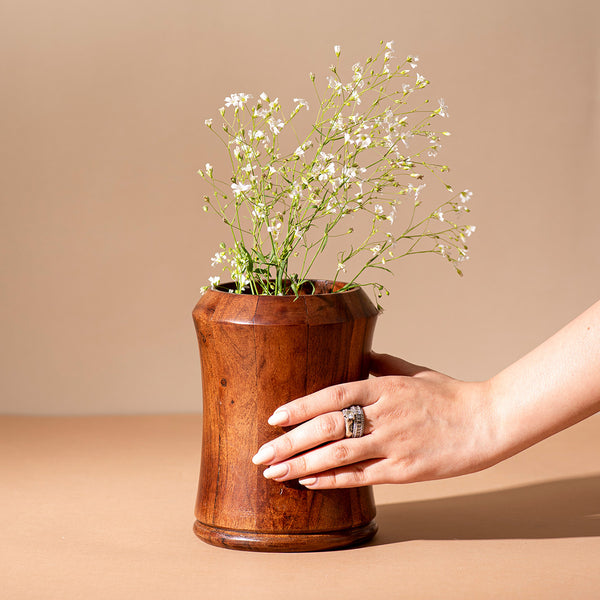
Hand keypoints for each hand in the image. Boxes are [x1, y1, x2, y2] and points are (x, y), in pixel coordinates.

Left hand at [252, 352, 498, 488]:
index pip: (332, 394)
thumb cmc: (448, 394)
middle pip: (327, 427)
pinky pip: (361, 476)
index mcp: (384, 386)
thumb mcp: (413, 371)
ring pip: (339, 454)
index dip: (300, 406)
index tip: (274, 417)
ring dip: (302, 465)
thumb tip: (356, 355)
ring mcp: (394, 443)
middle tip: (260, 453)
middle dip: (289, 441)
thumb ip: (381, 363)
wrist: (487, 421)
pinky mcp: (405, 469)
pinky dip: (332, 480)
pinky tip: (309, 483)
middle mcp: (384, 414)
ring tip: (274, 472)